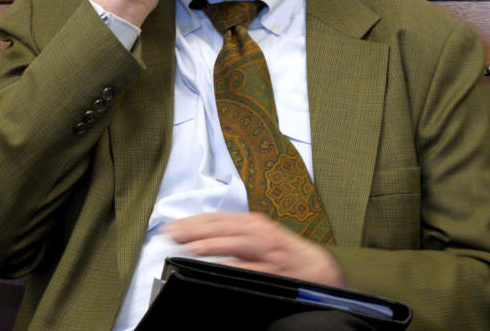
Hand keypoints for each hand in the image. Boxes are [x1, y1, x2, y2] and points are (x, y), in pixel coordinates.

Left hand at [162, 212, 346, 287]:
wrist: (318, 267)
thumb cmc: (285, 252)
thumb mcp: (260, 235)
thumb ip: (234, 233)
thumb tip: (201, 236)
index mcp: (253, 222)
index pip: (216, 218)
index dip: (192, 221)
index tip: (172, 226)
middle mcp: (259, 232)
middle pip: (221, 227)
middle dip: (194, 230)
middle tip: (171, 233)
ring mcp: (266, 251)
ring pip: (234, 243)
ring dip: (210, 244)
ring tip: (188, 246)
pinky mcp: (273, 270)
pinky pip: (249, 268)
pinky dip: (232, 266)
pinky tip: (216, 267)